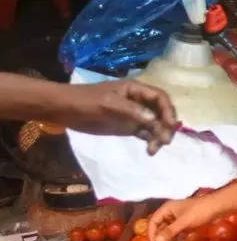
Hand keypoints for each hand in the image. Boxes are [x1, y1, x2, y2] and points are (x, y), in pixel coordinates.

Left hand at [63, 80, 178, 154]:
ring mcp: (134, 115)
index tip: (169, 125)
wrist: (63, 109)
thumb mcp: (107, 103)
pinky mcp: (128, 127)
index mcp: (135, 90)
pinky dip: (150, 141)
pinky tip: (149, 150)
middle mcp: (139, 101)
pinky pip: (146, 134)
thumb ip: (131, 110)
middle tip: (164, 141)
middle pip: (162, 112)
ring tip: (153, 150)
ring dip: (159, 136)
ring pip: (156, 125)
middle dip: (166, 126)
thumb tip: (154, 120)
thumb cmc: (84, 101)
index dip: (168, 110)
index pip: (160, 98)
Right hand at [148, 197, 217, 240]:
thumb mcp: (184, 222)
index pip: (153, 221)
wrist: (218, 207)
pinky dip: (179, 240)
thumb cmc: (199, 211)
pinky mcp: (187, 224)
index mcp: (167, 209)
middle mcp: (170, 213)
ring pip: (170, 232)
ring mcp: (179, 219)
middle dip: (162, 239)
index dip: (152, 233)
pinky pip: (179, 233)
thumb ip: (170, 232)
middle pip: (161, 227)